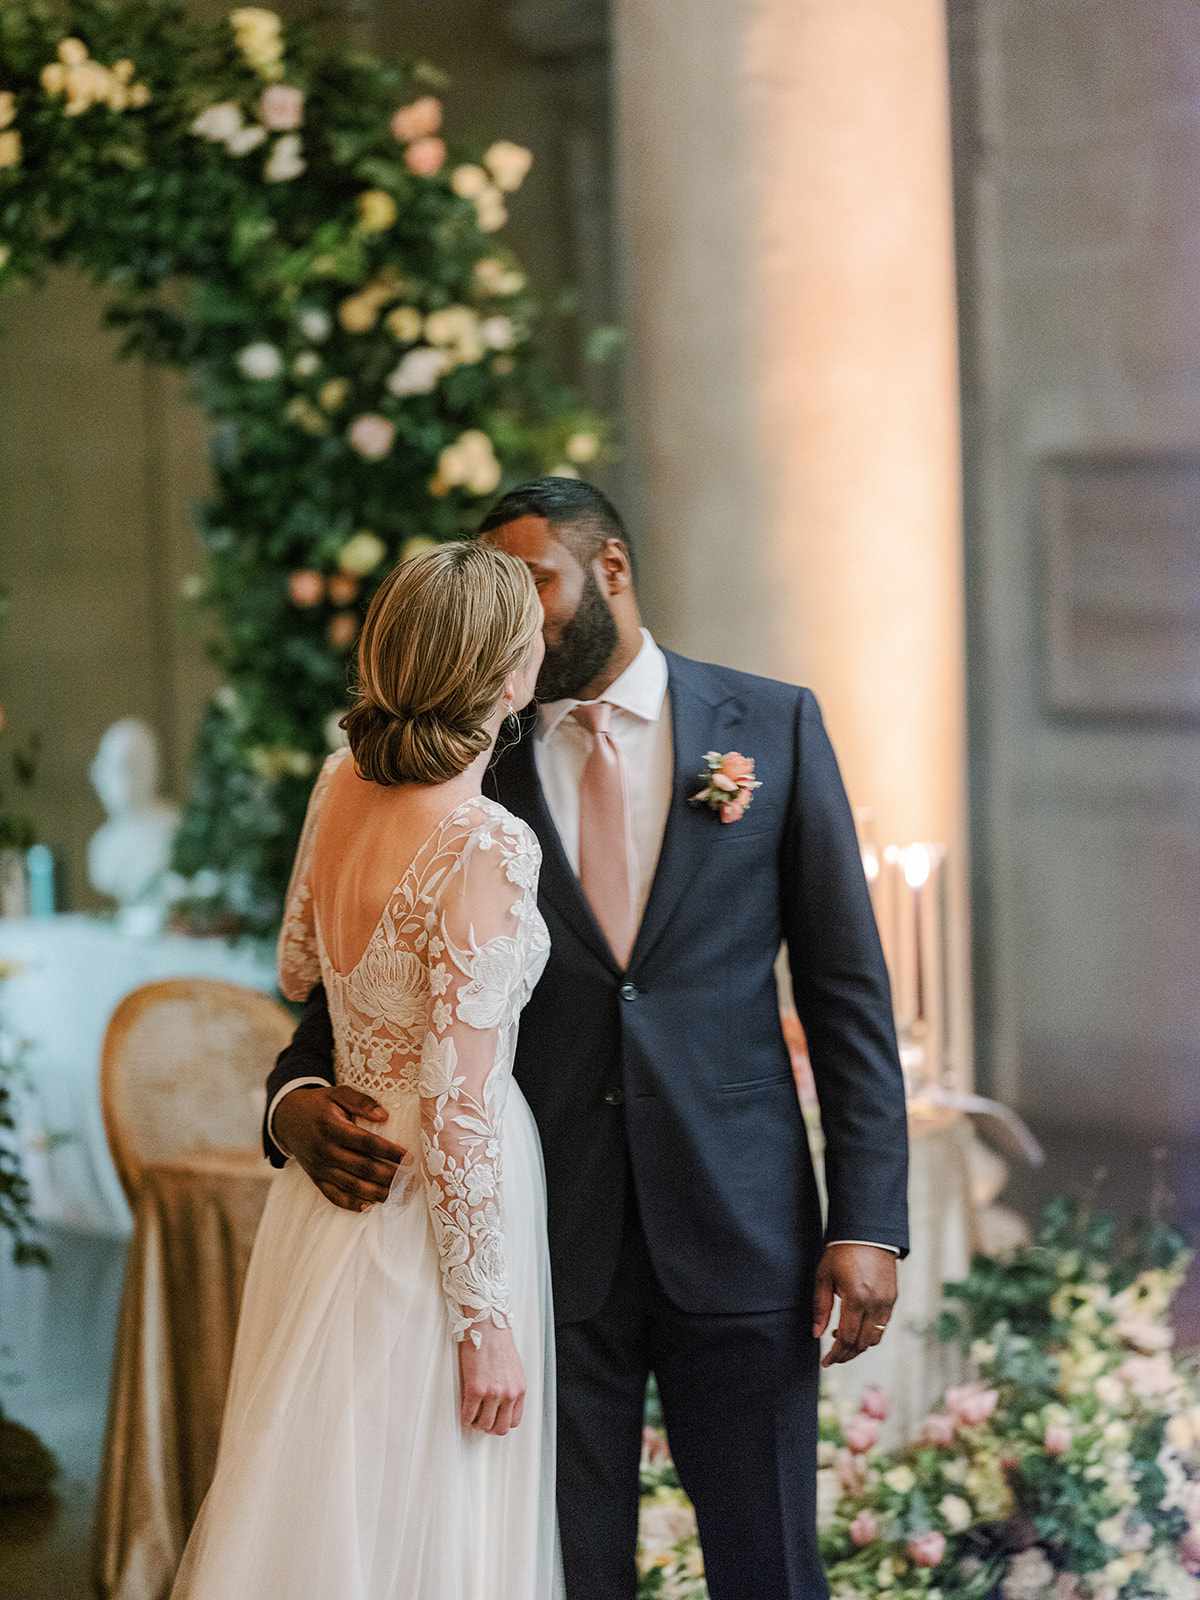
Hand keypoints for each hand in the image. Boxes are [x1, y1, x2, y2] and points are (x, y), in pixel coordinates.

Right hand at [274, 1084, 406, 1213]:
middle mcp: (325, 1150)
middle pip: (362, 1167)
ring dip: (376, 1193)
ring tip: (399, 1196)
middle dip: (389, 1176)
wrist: (286, 1118)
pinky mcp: (316, 1178)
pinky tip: (369, 1206)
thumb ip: (361, 1101)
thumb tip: (384, 1116)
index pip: (366, 1143)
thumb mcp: (337, 1093)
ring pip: (351, 1185)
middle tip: (411, 1181)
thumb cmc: (319, 1104)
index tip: (409, 1158)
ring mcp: (319, 1167)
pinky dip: (350, 1204)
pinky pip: (333, 1196)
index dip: (388, 1151)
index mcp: (332, 1127)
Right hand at [458, 1328, 525, 1435]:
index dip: (501, 1423)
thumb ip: (511, 1387)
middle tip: (480, 1420)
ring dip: (475, 1423)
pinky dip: (464, 1416)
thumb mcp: (514, 1369)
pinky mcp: (475, 1389)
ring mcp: (492, 1393)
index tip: (493, 1419)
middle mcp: (509, 1394)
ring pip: (484, 1425)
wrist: (487, 1327)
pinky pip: (468, 1414)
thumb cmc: (499, 1343)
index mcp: (519, 1389)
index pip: (514, 1421)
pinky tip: (463, 1409)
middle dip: (489, 1427)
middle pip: (500, 1428)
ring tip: (471, 1414)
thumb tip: (503, 1403)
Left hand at [812, 1242, 897, 1366]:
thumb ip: (821, 1308)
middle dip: (846, 1355)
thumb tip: (817, 1335)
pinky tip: (855, 1327)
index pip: (847, 1339)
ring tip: (841, 1340)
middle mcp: (875, 1304)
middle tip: (832, 1357)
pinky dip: (869, 1334)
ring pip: (875, 1338)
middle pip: (862, 1344)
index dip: (835, 1355)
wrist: (867, 1233)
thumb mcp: (824, 1277)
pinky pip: (882, 1326)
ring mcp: (886, 1302)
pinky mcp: (892, 1298)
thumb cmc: (841, 1252)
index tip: (825, 1363)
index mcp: (856, 1298)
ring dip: (858, 1346)